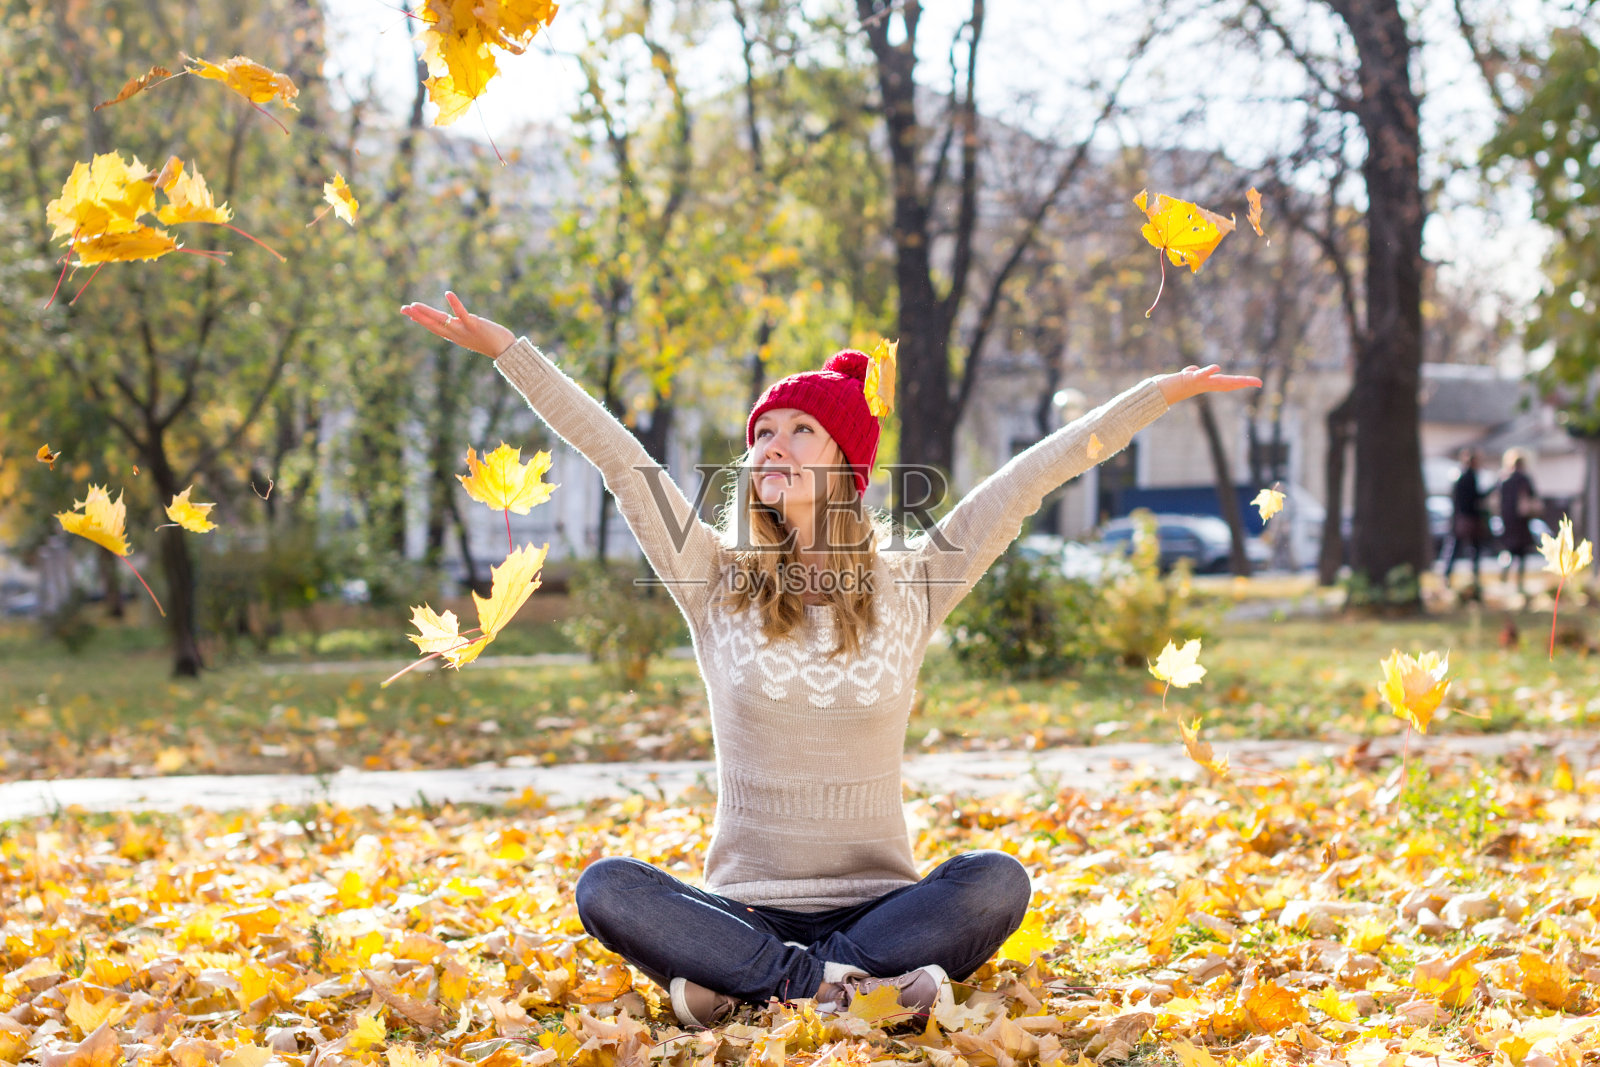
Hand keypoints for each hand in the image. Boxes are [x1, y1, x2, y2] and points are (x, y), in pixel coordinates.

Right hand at [399, 291, 515, 357]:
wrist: (507, 352)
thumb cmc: (493, 342)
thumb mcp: (473, 336)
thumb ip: (463, 329)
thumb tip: (457, 324)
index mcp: (455, 337)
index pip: (435, 328)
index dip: (421, 320)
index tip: (408, 313)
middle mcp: (456, 335)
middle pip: (433, 325)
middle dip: (417, 317)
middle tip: (403, 309)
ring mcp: (464, 330)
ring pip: (441, 320)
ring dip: (427, 312)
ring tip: (414, 305)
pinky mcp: (474, 325)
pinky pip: (462, 313)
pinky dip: (455, 303)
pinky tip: (447, 293)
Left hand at [1157, 364, 1261, 404]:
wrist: (1159, 391)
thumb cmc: (1172, 384)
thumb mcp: (1185, 376)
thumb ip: (1191, 373)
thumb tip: (1194, 370)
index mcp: (1207, 384)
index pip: (1228, 383)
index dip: (1242, 382)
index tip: (1258, 383)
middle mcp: (1205, 385)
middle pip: (1227, 383)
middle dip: (1244, 382)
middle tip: (1259, 382)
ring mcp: (1198, 383)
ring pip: (1217, 382)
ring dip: (1231, 381)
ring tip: (1245, 380)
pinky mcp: (1189, 379)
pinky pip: (1200, 375)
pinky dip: (1208, 371)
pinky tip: (1216, 368)